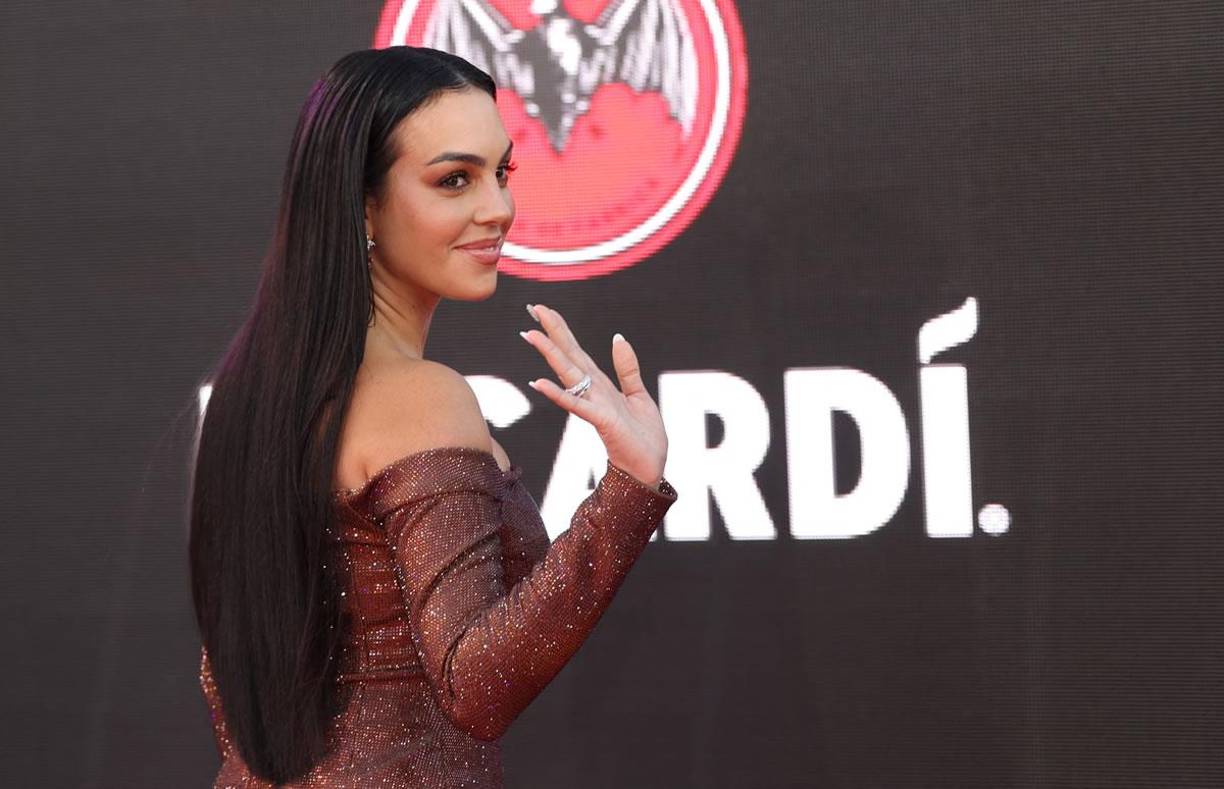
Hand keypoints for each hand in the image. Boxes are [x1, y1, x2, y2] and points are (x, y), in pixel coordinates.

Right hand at [520, 303, 666, 488]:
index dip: (561, 329)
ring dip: (550, 355)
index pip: (576, 351)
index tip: (543, 309)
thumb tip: (618, 337)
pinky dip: (559, 394)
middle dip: (551, 332)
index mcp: (600, 384)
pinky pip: (578, 405)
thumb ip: (627, 368)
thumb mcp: (639, 394)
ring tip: (530, 335)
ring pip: (569, 375)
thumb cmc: (642, 436)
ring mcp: (594, 405)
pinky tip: (540, 383)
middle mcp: (592, 392)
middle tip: (532, 308)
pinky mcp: (602, 421)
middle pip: (568, 356)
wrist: (649, 468)